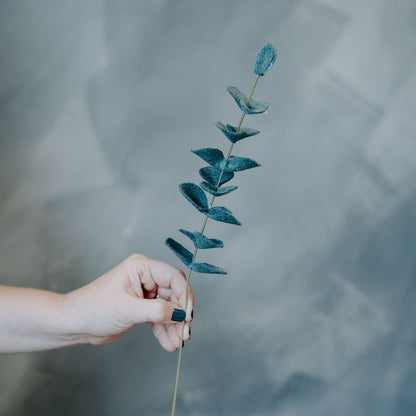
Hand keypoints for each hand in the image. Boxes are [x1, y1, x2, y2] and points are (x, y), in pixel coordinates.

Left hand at [65, 254, 193, 350]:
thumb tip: (182, 314)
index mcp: (142, 267)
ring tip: (176, 343)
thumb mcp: (128, 309)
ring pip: (169, 307)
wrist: (73, 323)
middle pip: (174, 293)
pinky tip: (168, 343)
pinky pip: (159, 316)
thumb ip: (158, 311)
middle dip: (180, 315)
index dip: (185, 296)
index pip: (174, 277)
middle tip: (185, 334)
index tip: (189, 316)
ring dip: (174, 326)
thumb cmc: (94, 308)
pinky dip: (164, 329)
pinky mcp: (142, 306)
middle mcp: (146, 276)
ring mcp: (144, 292)